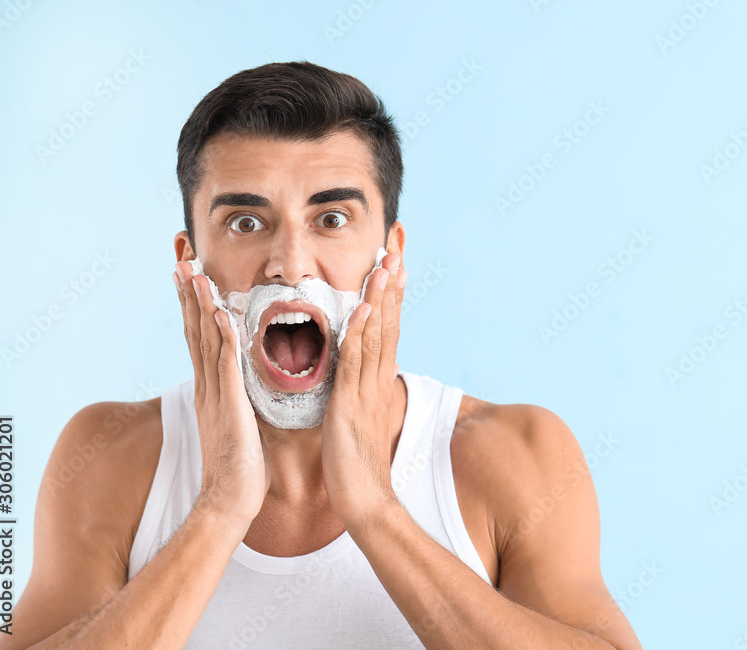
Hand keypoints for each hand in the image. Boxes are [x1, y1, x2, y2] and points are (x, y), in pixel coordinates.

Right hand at [174, 262, 269, 529]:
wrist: (230, 500)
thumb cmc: (239, 467)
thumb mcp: (236, 422)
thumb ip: (236, 399)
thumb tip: (241, 384)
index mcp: (210, 389)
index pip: (199, 338)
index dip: (193, 306)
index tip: (189, 277)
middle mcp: (207, 387)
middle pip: (194, 331)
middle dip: (188, 295)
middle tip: (182, 260)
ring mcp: (215, 396)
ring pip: (206, 341)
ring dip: (200, 306)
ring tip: (194, 273)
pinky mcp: (229, 407)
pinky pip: (226, 366)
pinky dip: (222, 338)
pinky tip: (221, 315)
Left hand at [321, 253, 405, 529]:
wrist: (362, 499)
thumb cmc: (355, 462)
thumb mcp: (357, 415)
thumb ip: (358, 389)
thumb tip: (355, 369)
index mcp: (376, 380)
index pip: (387, 327)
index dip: (390, 293)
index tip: (393, 260)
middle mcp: (377, 380)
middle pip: (388, 322)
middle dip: (391, 283)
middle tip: (396, 247)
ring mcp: (366, 391)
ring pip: (376, 336)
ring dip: (379, 299)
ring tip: (384, 265)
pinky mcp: (351, 404)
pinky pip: (355, 364)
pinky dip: (359, 335)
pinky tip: (361, 310)